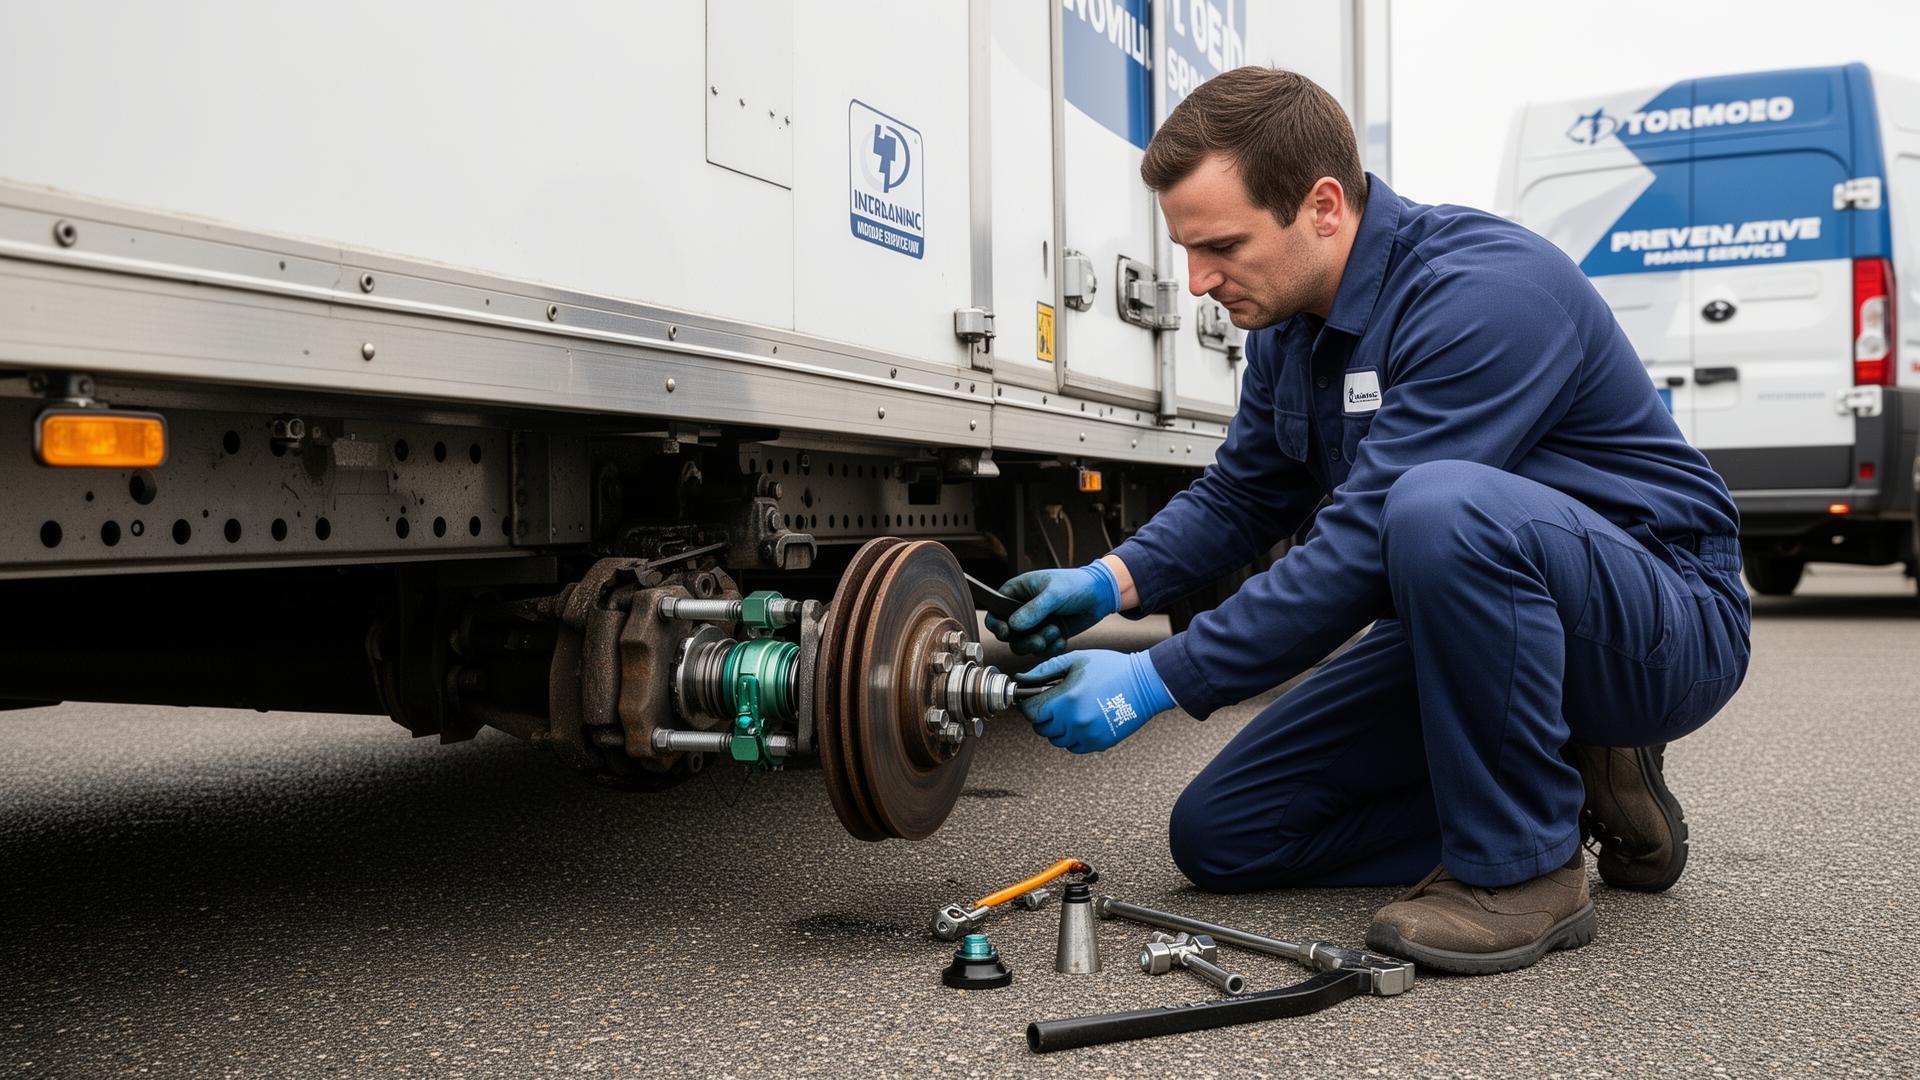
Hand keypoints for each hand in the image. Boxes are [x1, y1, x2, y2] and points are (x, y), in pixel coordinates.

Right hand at [984, 562, 1120, 655]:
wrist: (1100, 595)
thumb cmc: (1075, 584)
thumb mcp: (1054, 593)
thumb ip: (1033, 609)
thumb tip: (1013, 625)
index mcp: (1017, 592)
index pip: (995, 612)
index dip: (996, 625)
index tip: (1007, 632)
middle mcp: (1022, 610)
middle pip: (1008, 635)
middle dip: (1024, 640)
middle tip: (1040, 638)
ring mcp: (1035, 624)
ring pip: (1023, 646)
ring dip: (1039, 644)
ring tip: (1056, 631)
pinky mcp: (1048, 635)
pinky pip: (1041, 651)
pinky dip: (1051, 648)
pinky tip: (1062, 637)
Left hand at [1015, 649, 1175, 753]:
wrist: (1144, 683)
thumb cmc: (1110, 667)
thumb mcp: (1076, 660)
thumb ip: (1045, 669)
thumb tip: (1022, 679)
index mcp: (1066, 700)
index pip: (1031, 713)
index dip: (1029, 705)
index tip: (1034, 699)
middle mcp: (1074, 721)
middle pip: (1042, 728)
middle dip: (1043, 715)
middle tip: (1054, 703)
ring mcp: (1087, 735)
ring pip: (1056, 740)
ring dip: (1057, 728)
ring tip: (1069, 711)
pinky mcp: (1099, 743)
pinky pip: (1074, 747)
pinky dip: (1073, 736)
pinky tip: (1081, 720)